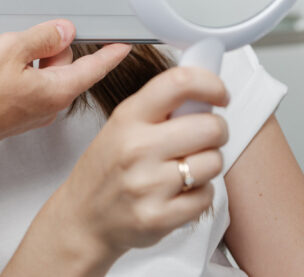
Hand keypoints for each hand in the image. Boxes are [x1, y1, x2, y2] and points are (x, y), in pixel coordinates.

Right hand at [0, 19, 129, 152]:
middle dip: (47, 45)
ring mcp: (28, 112)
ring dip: (23, 54)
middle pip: (63, 66)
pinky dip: (9, 67)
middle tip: (24, 32)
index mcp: (56, 91)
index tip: (124, 44)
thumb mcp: (10, 49)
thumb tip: (64, 32)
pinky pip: (21, 83)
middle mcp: (47, 106)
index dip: (111, 53)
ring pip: (39, 73)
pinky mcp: (10, 115)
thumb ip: (42, 37)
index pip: (94, 68)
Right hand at [3, 66, 229, 276]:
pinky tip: (180, 193)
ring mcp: (148, 185)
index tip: (220, 95)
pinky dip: (200, 194)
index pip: (179, 84)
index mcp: (128, 117)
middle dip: (217, 131)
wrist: (82, 219)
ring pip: (213, 162)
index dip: (211, 84)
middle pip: (210, 127)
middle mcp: (137, 148)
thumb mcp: (120, 126)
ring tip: (186, 168)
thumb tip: (206, 95)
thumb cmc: (106, 170)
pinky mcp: (159, 217)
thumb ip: (159, 109)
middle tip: (204, 138)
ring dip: (209, 164)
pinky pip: (206, 196)